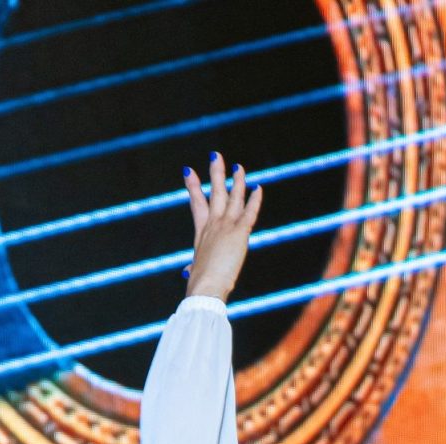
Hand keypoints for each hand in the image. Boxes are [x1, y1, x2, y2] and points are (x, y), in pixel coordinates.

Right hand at [182, 154, 261, 301]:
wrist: (206, 285)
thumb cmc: (200, 281)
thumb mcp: (194, 270)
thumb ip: (192, 267)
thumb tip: (187, 272)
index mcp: (201, 232)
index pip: (197, 203)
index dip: (193, 186)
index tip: (188, 170)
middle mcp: (213, 224)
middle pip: (214, 193)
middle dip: (216, 173)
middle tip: (216, 156)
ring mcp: (225, 226)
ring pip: (233, 197)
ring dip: (237, 181)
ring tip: (239, 167)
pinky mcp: (238, 233)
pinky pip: (249, 212)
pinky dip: (255, 200)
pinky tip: (258, 188)